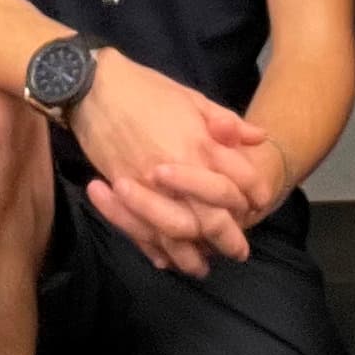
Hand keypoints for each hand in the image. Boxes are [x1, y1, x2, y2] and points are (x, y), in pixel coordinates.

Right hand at [70, 50, 268, 275]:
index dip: (255, 194)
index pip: (241, 181)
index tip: (259, 203)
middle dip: (229, 239)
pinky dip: (155, 249)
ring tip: (202, 267)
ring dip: (191, 255)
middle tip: (239, 252)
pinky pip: (142, 230)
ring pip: (178, 233)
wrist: (95, 87)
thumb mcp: (193, 98)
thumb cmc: (147, 89)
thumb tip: (259, 137)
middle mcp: (181, 170)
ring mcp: (150, 185)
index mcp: (202, 144)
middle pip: (213, 217)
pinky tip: (166, 259)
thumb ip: (227, 122)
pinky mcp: (123, 191)